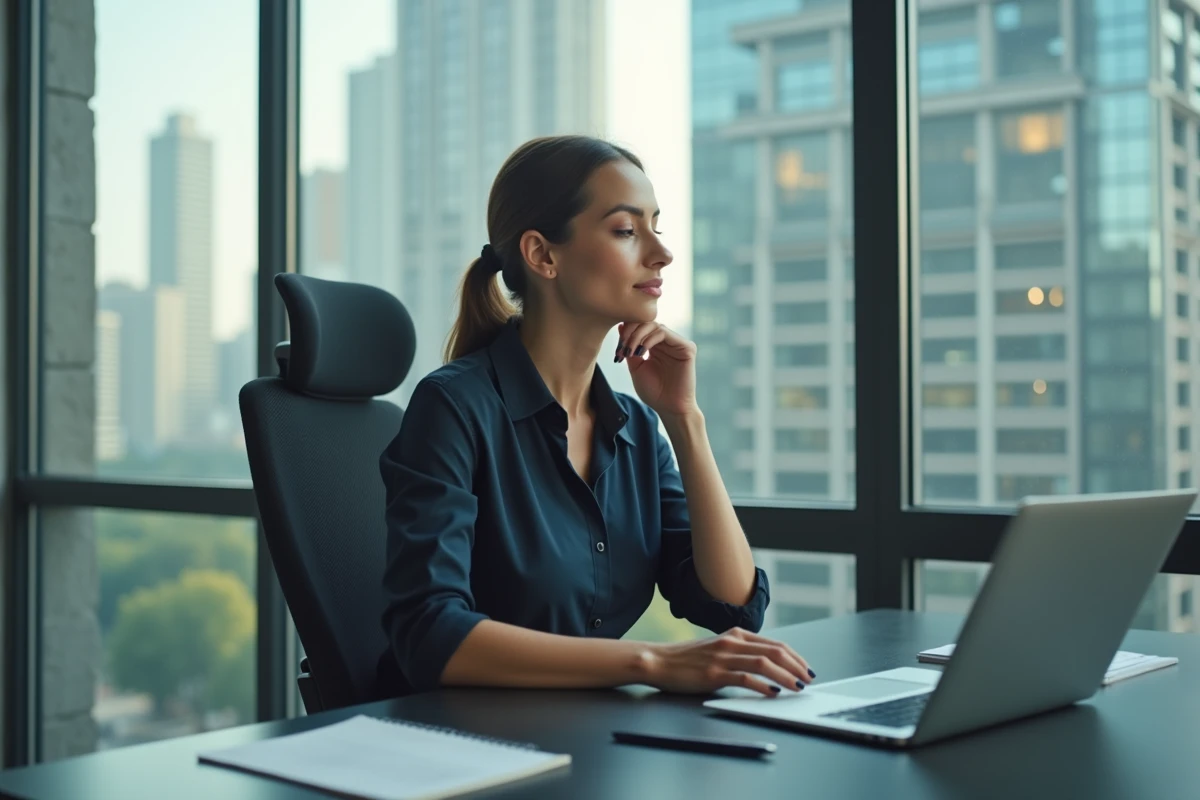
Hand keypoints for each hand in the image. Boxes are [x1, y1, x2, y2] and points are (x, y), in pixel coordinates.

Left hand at [615, 321, 698, 417]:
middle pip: (646, 323)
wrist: (669, 408)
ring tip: (629, 353)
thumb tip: (620, 326)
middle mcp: (668, 342)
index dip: (626, 332)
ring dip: (637, 337)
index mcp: (656, 345)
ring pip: (654, 326)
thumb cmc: (654, 392)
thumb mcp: (636, 367)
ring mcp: (678, 344)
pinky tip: (641, 352)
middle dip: (630, 333)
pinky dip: (649, 340)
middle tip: (621, 348)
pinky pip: (664, 333)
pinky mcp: (687, 348)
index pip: (641, 327)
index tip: (617, 348)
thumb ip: (630, 347)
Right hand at [640, 628, 815, 697]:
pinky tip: (773, 693)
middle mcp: (732, 642)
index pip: (775, 644)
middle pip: (774, 651)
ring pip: (764, 663)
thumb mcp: (717, 649)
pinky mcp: (714, 673)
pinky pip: (745, 678)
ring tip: (797, 687)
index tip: (806, 669)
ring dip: (785, 676)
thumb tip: (766, 667)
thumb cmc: (687, 659)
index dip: (795, 657)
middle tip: (808, 679)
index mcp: (735, 634)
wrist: (658, 661)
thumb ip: (739, 653)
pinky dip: (762, 685)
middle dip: (796, 666)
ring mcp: (723, 657)